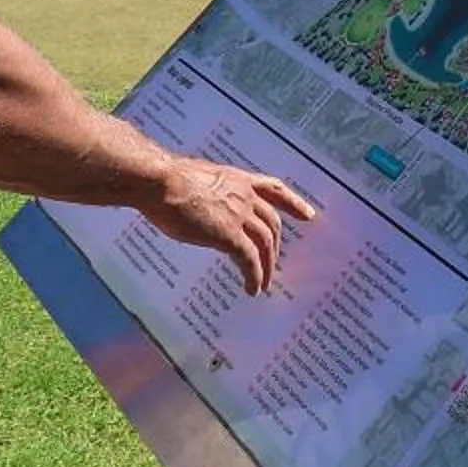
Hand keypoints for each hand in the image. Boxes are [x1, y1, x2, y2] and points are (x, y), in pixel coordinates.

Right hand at [140, 156, 317, 294]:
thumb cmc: (167, 179)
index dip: (293, 203)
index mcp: (237, 180)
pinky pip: (249, 260)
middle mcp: (244, 195)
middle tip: (273, 263)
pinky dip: (254, 275)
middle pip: (272, 223)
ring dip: (267, 266)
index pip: (274, 189)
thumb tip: (202, 204)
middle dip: (275, 246)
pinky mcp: (228, 234)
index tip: (308, 215)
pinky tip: (252, 288)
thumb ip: (210, 192)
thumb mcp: (198, 179)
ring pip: (265, 244)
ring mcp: (239, 214)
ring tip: (264, 283)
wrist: (159, 180)